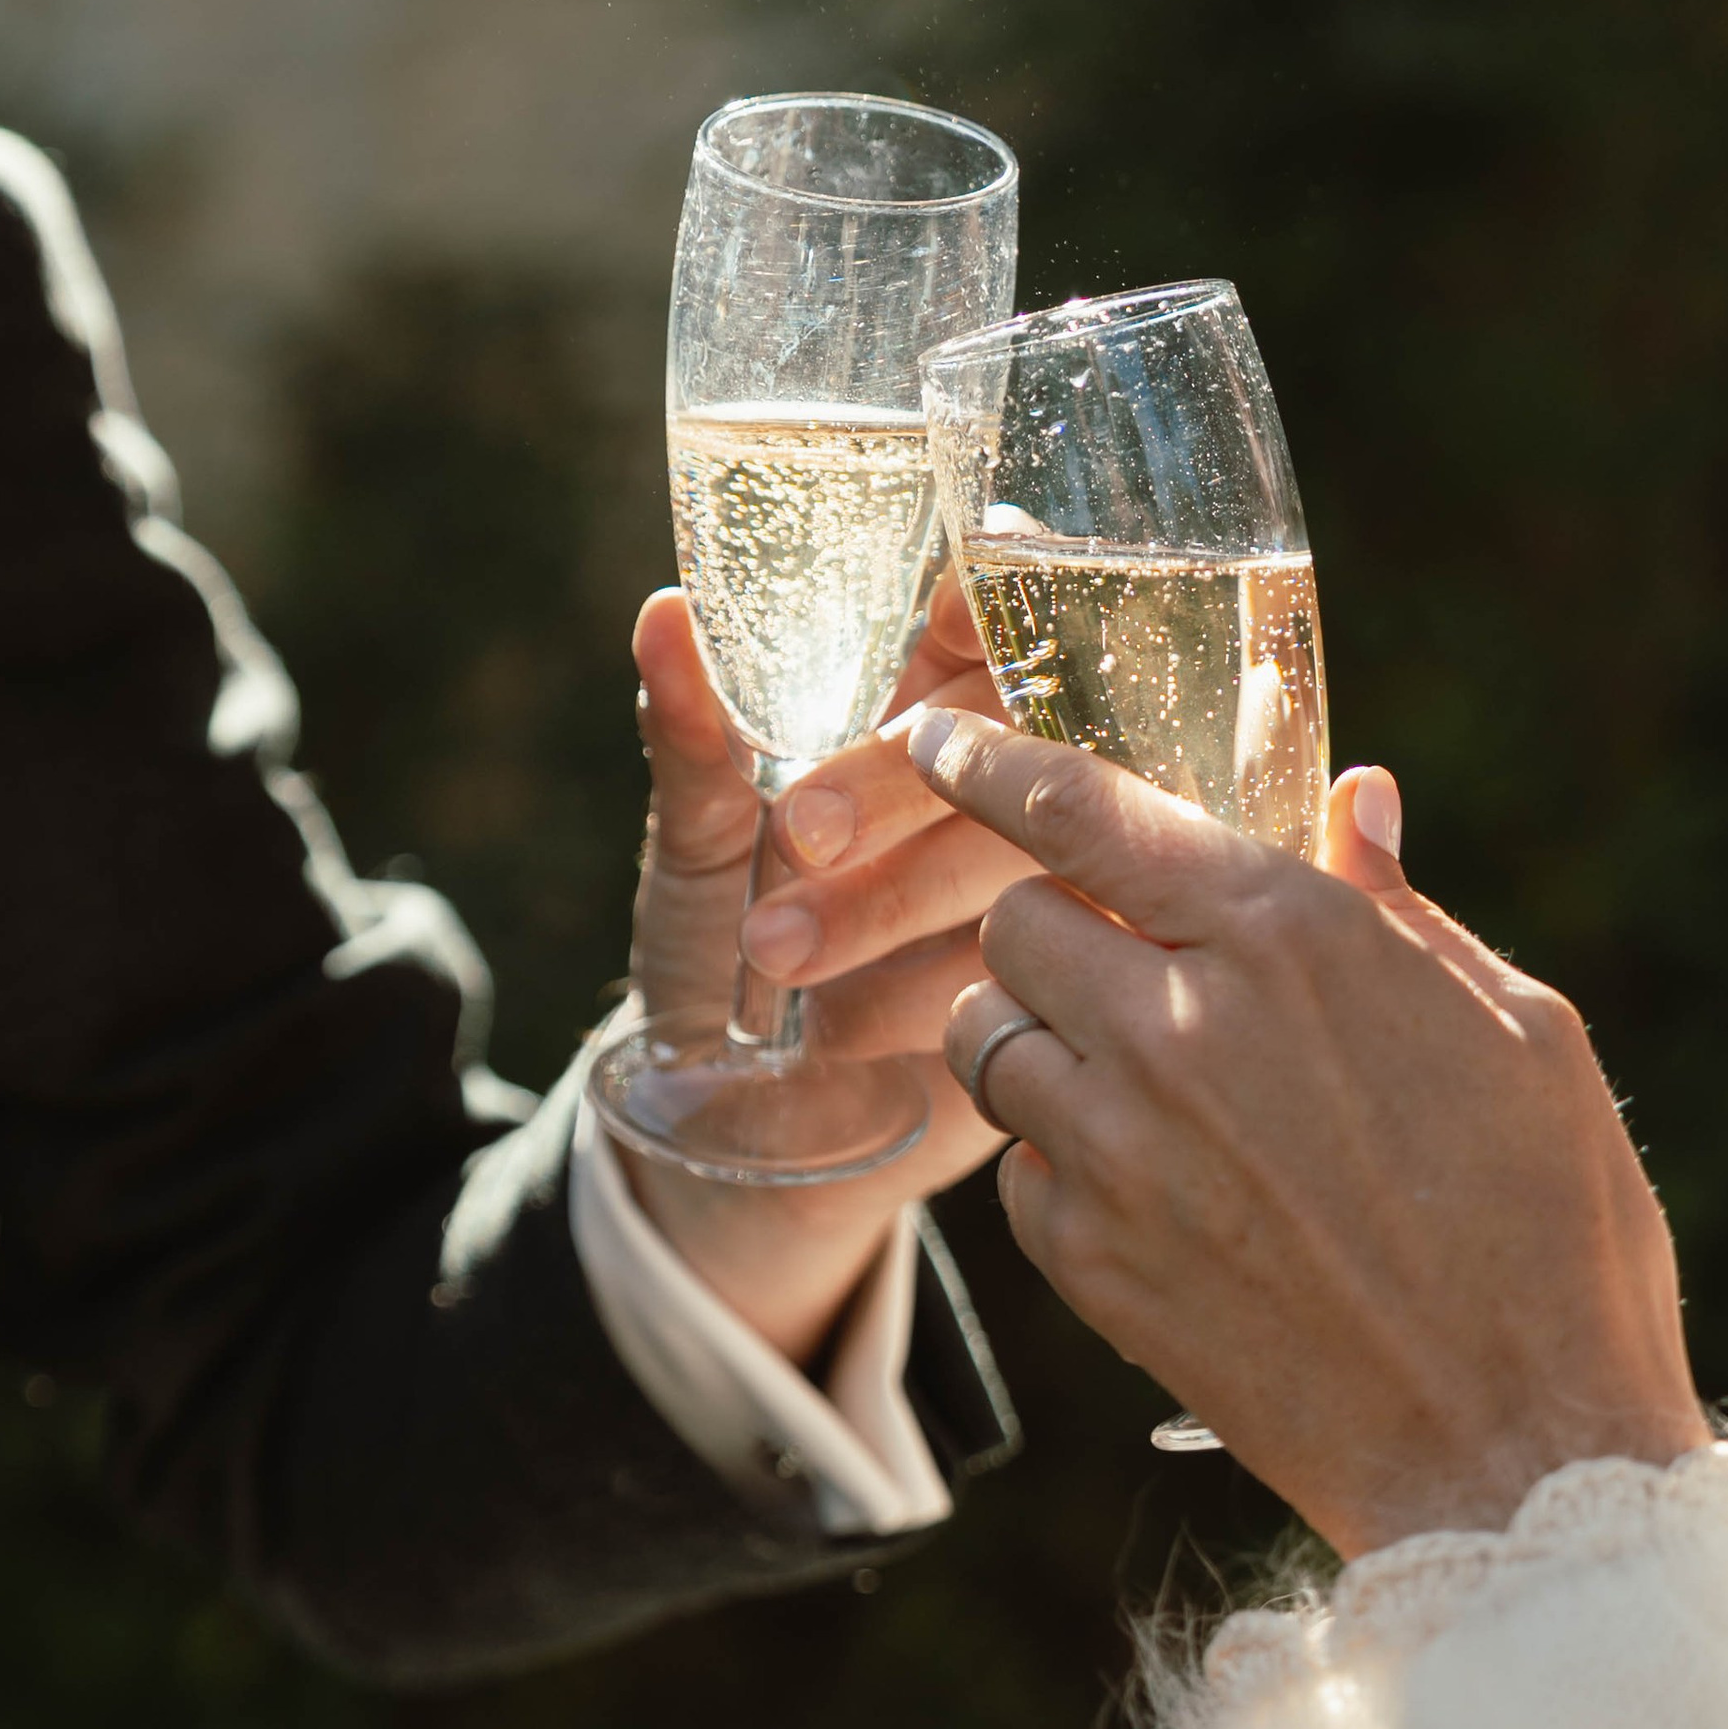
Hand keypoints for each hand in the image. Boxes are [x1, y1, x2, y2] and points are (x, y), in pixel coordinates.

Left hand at [619, 577, 1031, 1360]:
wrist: (732, 1119)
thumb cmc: (716, 946)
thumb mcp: (698, 839)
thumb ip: (693, 734)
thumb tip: (664, 616)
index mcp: (927, 709)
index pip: (983, 620)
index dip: (973, 610)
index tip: (929, 630)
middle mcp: (1007, 787)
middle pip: (1008, 739)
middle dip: (896, 781)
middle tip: (796, 834)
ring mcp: (1050, 891)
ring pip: (1023, 860)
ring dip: (896, 900)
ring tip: (775, 954)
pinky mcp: (1063, 997)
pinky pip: (1033, 977)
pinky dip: (924, 996)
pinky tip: (841, 1029)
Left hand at [903, 713, 1708, 1557]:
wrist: (1511, 1452)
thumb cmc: (1553, 1232)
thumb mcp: (1521, 1033)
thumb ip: (1406, 910)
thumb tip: (1354, 799)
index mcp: (1294, 940)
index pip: (1085, 809)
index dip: (991, 759)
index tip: (937, 733)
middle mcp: (1180, 1028)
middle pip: (1014, 919)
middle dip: (1058, 922)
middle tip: (1129, 962)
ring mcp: (1121, 1150)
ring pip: (986, 1038)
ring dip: (1037, 1035)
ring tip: (1132, 1074)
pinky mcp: (1090, 1261)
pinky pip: (1014, 1167)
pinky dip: (1057, 1157)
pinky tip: (1156, 1186)